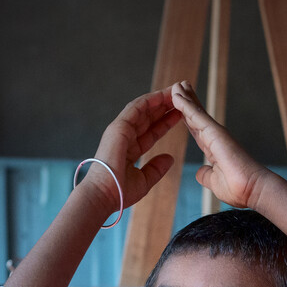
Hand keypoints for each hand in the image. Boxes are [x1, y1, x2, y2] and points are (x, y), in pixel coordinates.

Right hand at [86, 89, 186, 214]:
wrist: (104, 195)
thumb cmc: (120, 192)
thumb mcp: (144, 180)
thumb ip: (156, 168)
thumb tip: (170, 159)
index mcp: (130, 149)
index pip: (151, 131)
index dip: (165, 122)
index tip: (180, 114)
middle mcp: (125, 136)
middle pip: (148, 117)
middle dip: (164, 106)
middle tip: (181, 96)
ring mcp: (120, 130)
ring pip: (143, 109)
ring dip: (159, 99)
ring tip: (175, 90)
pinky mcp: (119, 127)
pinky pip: (136, 108)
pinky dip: (150, 100)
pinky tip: (163, 95)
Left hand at [170, 82, 271, 210]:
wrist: (253, 189)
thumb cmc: (240, 189)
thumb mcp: (215, 182)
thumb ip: (207, 176)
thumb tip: (200, 173)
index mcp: (213, 149)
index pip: (196, 129)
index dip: (187, 117)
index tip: (180, 107)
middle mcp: (215, 138)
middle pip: (196, 115)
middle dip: (187, 101)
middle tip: (178, 86)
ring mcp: (215, 133)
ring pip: (195, 111)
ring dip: (184, 97)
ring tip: (176, 84)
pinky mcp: (215, 132)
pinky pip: (196, 115)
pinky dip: (185, 104)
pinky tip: (176, 94)